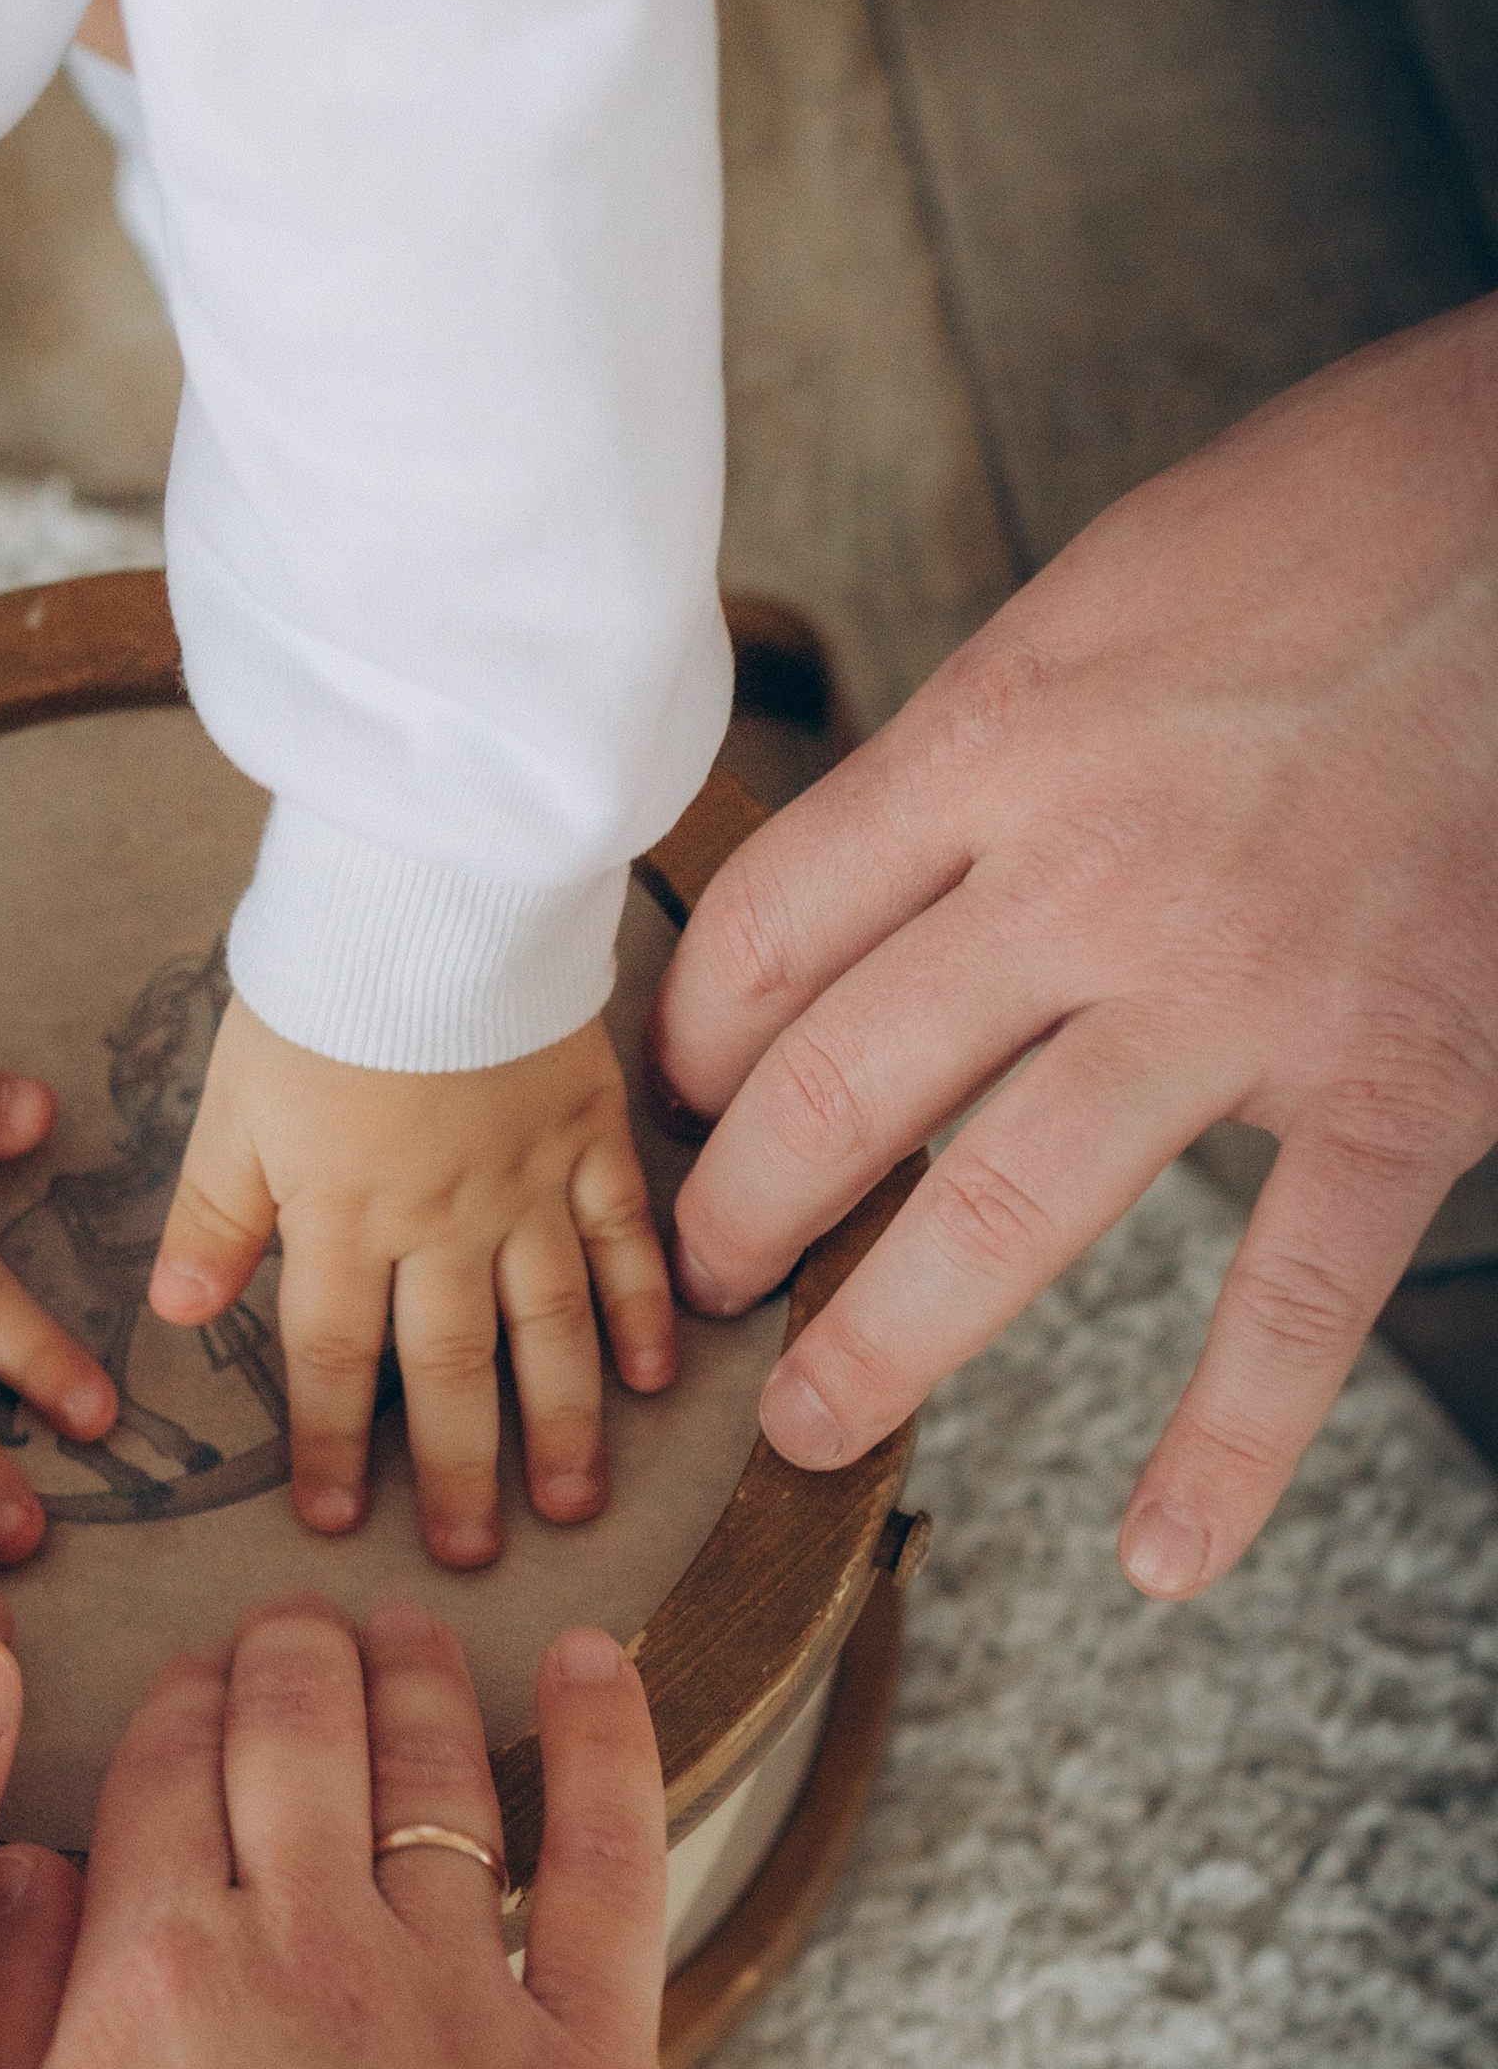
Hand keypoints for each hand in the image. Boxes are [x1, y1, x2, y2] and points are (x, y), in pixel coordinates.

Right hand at [0, 1599, 665, 2068]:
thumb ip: (3, 2013)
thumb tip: (18, 1863)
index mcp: (155, 1973)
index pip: (171, 1765)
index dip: (185, 1699)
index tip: (197, 1678)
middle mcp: (305, 1948)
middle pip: (298, 1730)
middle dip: (292, 1654)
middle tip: (298, 1630)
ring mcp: (455, 1994)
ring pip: (435, 1767)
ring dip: (417, 1675)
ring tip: (411, 1635)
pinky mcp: (585, 2060)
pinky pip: (607, 1860)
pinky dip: (608, 1739)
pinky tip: (599, 1660)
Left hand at [147, 998, 675, 1568]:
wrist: (433, 894)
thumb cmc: (325, 984)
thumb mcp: (235, 1099)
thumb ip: (214, 1212)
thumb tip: (179, 1316)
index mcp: (346, 1218)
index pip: (332, 1360)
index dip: (328, 1447)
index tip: (334, 1522)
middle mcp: (444, 1224)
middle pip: (449, 1372)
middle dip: (456, 1473)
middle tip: (469, 1555)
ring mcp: (529, 1186)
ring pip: (549, 1328)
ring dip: (562, 1424)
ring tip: (572, 1504)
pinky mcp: (591, 1135)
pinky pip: (625, 1240)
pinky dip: (645, 1309)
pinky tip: (657, 1377)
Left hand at [656, 298, 1497, 1599]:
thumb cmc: (1344, 516)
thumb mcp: (1108, 588)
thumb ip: (1000, 737)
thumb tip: (906, 833)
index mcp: (997, 744)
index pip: (771, 931)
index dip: (695, 1042)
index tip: (671, 1104)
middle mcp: (1082, 881)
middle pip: (841, 1087)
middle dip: (739, 1209)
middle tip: (699, 1286)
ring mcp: (1235, 993)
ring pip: (1001, 1212)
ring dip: (881, 1338)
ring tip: (804, 1424)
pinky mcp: (1396, 1077)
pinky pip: (1290, 1296)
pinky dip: (1226, 1445)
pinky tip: (1163, 1552)